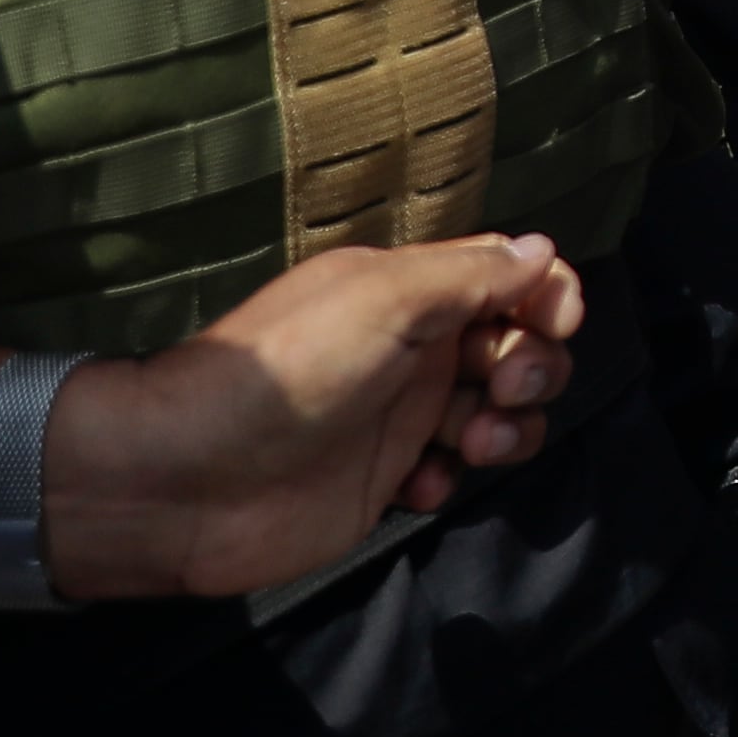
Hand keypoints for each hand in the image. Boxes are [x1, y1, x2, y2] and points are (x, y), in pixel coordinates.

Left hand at [45, 232, 585, 601]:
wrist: (190, 480)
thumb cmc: (288, 371)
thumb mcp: (383, 298)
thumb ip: (471, 274)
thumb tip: (544, 249)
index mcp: (413, 290)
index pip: (511, 275)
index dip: (548, 297)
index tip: (548, 325)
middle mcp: (415, 348)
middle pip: (520, 345)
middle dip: (536, 367)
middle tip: (502, 390)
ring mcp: (402, 416)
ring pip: (501, 413)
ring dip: (508, 428)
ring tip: (468, 446)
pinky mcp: (386, 480)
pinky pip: (454, 473)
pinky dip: (453, 478)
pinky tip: (414, 487)